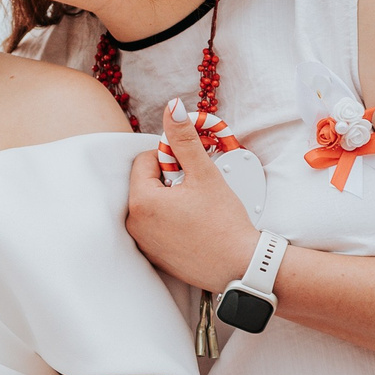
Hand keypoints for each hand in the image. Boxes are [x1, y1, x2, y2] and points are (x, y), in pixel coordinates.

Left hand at [124, 99, 255, 291]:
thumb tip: (172, 107)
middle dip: (168, 180)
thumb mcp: (205, 174)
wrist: (240, 267)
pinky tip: (193, 227)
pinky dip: (169, 221)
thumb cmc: (224, 222)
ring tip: (196, 210)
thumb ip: (185, 139)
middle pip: (145, 183)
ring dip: (169, 199)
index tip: (191, 170)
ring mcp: (143, 243)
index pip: (145, 161)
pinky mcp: (154, 257)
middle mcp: (134, 225)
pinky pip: (155, 227)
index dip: (169, 159)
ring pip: (150, 204)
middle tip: (195, 190)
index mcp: (141, 201)